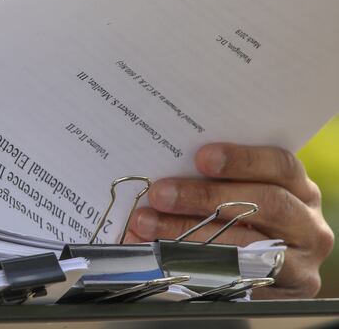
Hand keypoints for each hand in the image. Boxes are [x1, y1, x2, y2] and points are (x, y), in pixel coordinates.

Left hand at [126, 143, 333, 297]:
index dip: (241, 160)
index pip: (281, 166)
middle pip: (264, 204)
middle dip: (205, 197)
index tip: (201, 157)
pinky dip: (190, 267)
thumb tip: (166, 165)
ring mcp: (300, 266)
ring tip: (146, 224)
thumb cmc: (240, 219)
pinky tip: (158, 256)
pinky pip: (233, 281)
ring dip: (188, 234)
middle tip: (160, 194)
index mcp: (301, 191)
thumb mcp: (240, 194)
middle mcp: (308, 227)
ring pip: (246, 247)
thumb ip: (216, 179)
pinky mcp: (280, 297)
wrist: (258, 274)